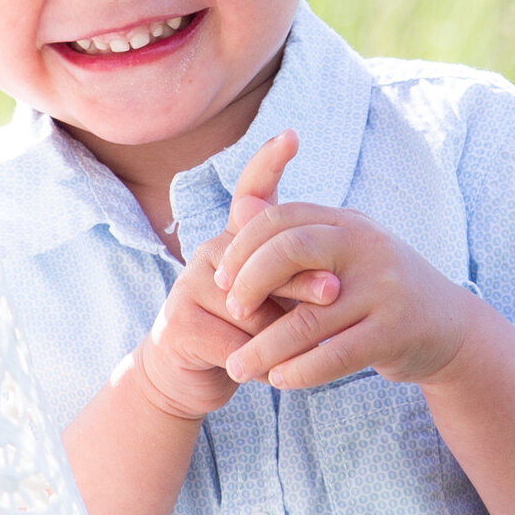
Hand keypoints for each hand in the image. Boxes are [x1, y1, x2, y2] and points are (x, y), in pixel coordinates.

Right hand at [132, 133, 339, 421]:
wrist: (193, 378)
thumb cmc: (248, 333)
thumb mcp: (276, 303)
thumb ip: (298, 281)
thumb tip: (333, 279)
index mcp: (236, 242)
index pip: (250, 193)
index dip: (268, 163)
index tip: (291, 136)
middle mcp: (209, 253)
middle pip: (269, 261)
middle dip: (305, 283)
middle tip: (336, 294)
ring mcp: (188, 286)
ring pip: (255, 310)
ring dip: (280, 339)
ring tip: (285, 354)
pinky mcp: (179, 325)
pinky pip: (237, 343)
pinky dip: (258, 363)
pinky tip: (260, 374)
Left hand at [214, 194, 472, 393]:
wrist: (449, 327)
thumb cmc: (377, 290)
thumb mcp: (342, 253)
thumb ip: (294, 235)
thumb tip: (238, 208)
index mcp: (348, 222)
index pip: (282, 219)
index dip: (243, 247)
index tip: (221, 280)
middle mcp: (367, 246)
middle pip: (292, 250)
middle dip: (251, 282)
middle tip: (232, 313)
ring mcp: (384, 290)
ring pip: (308, 318)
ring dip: (265, 347)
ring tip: (238, 368)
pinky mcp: (395, 333)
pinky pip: (336, 355)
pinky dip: (301, 371)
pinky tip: (279, 381)